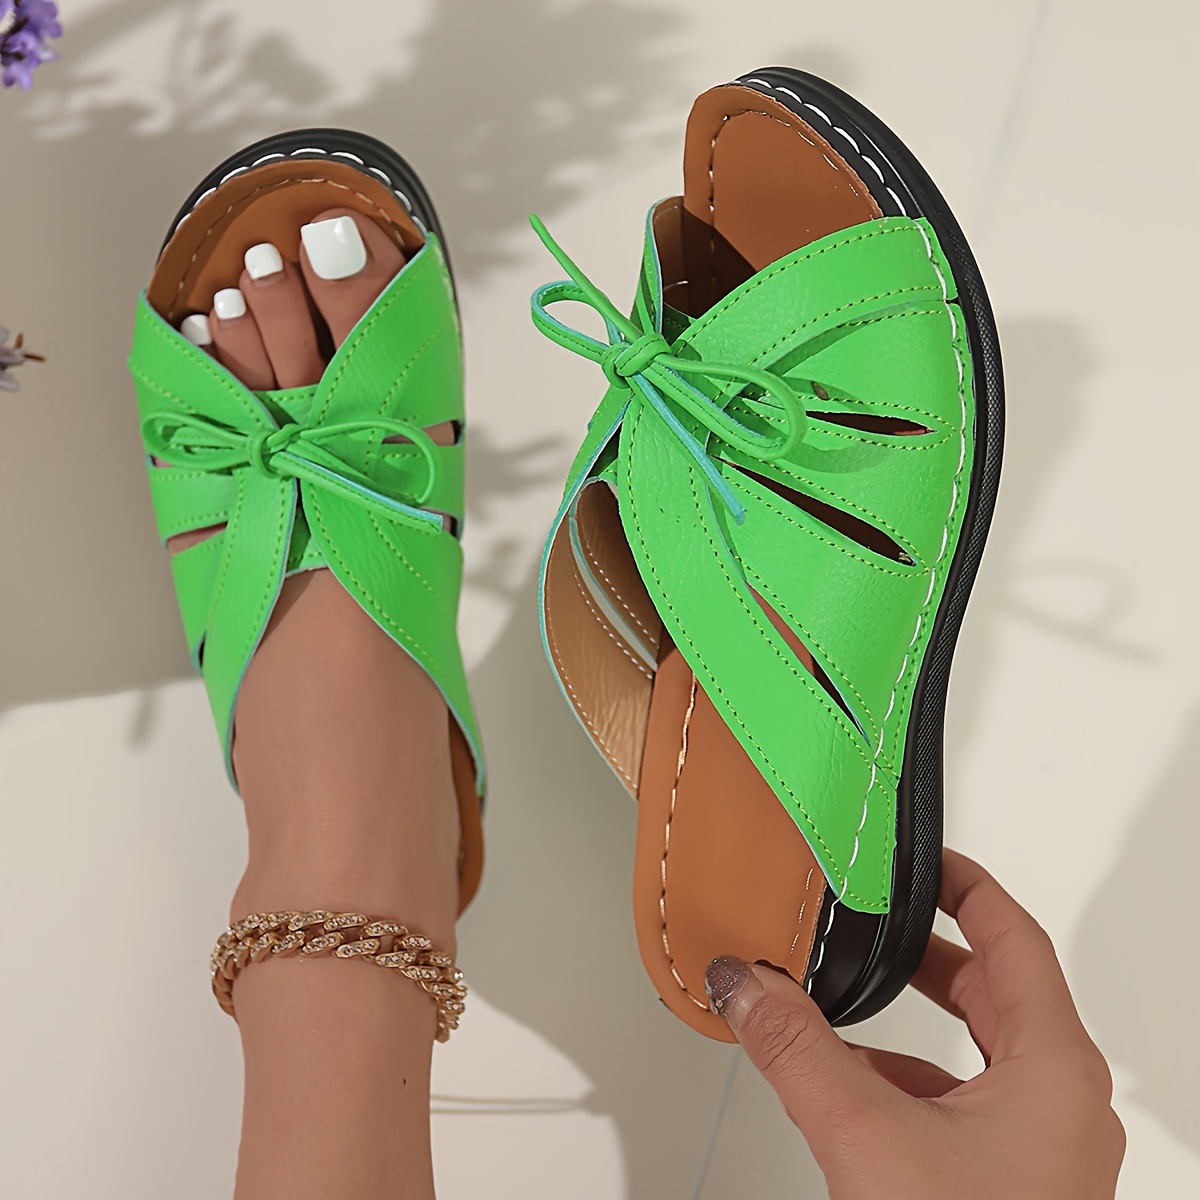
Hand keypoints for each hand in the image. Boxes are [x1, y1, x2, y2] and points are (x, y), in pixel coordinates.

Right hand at [706, 849, 1124, 1199]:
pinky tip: (856, 1087)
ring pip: (979, 1051)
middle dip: (927, 951)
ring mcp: (1042, 1150)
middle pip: (998, 989)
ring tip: (851, 1000)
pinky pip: (966, 1104)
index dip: (966, 884)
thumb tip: (747, 987)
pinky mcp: (1013, 1186)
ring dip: (916, 1021)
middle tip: (880, 917)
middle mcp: (1060, 1103)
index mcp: (1053, 1068)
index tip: (925, 856)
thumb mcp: (868, 1138)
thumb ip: (796, 1050)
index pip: (1014, 936)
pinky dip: (912, 1079)